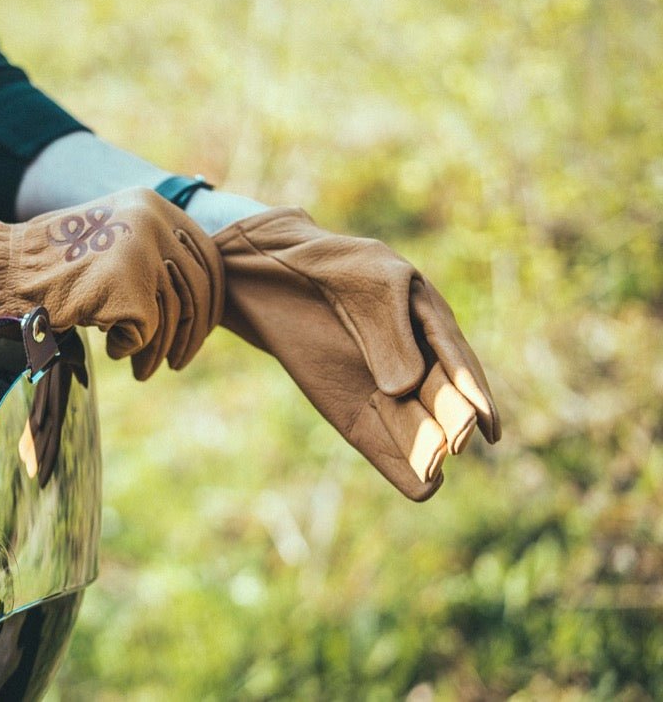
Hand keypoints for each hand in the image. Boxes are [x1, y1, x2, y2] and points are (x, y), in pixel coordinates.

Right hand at [0, 188, 223, 378]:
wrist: (6, 274)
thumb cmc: (54, 268)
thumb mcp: (113, 240)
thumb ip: (154, 253)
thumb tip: (203, 295)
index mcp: (152, 203)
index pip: (205, 254)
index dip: (210, 296)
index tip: (201, 326)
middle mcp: (152, 219)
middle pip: (198, 285)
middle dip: (193, 331)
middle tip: (178, 360)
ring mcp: (140, 250)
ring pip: (175, 313)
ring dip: (159, 350)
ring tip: (143, 370)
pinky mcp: (126, 285)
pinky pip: (147, 330)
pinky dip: (130, 347)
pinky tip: (110, 348)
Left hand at [213, 207, 499, 500]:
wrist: (270, 273)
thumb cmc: (329, 267)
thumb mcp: (365, 286)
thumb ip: (389, 332)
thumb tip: (406, 387)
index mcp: (428, 320)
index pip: (457, 362)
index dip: (470, 391)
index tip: (486, 422)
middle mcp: (413, 361)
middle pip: (440, 398)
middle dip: (449, 420)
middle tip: (454, 444)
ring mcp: (381, 387)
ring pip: (414, 426)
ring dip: (426, 450)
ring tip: (434, 473)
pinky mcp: (348, 408)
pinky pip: (379, 442)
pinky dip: (399, 465)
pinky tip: (421, 489)